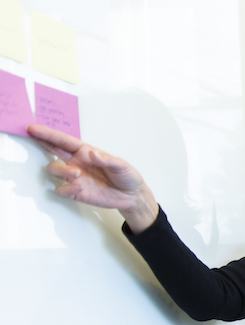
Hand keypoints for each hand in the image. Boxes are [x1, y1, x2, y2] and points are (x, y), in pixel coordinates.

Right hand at [26, 124, 158, 231]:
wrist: (132, 196)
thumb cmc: (126, 176)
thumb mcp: (121, 166)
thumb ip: (107, 160)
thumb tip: (92, 153)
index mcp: (85, 152)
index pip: (63, 141)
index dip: (48, 134)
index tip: (32, 128)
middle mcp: (76, 162)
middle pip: (52, 150)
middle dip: (42, 142)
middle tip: (34, 137)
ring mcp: (75, 178)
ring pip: (53, 170)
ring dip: (61, 170)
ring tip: (77, 174)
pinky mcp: (75, 193)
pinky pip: (60, 190)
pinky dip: (66, 189)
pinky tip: (79, 188)